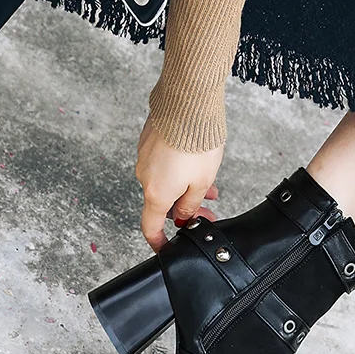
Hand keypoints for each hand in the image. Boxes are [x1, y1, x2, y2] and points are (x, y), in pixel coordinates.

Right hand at [136, 116, 223, 251]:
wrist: (187, 105)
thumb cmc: (196, 143)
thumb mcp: (201, 183)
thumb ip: (191, 205)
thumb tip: (183, 217)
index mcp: (156, 193)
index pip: (151, 226)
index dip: (158, 242)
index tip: (165, 249)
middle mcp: (145, 177)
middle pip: (162, 202)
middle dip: (186, 209)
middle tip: (208, 210)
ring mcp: (145, 157)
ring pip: (165, 181)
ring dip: (185, 187)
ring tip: (210, 185)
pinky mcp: (148, 141)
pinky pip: (162, 163)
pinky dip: (178, 169)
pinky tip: (196, 163)